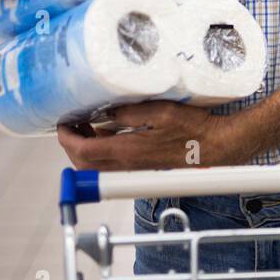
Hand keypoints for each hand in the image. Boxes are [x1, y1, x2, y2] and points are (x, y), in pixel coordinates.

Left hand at [56, 101, 249, 169]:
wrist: (217, 147)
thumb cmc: (195, 129)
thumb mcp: (162, 111)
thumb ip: (130, 112)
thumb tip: (107, 113)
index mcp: (128, 151)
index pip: (83, 150)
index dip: (66, 138)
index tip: (62, 123)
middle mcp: (128, 164)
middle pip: (84, 164)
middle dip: (71, 145)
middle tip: (72, 124)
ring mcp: (135, 168)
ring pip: (96, 166)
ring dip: (85, 148)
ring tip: (87, 125)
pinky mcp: (143, 167)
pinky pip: (111, 164)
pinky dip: (101, 151)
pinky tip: (110, 133)